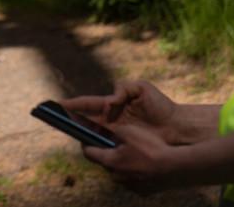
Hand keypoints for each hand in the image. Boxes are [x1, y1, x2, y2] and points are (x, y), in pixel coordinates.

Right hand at [62, 79, 178, 142]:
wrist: (176, 126)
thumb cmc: (159, 106)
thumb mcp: (141, 88)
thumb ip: (122, 88)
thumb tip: (109, 103)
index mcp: (112, 104)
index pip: (87, 103)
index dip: (72, 104)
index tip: (57, 104)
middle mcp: (110, 119)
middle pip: (84, 119)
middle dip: (70, 120)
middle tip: (57, 120)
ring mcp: (115, 133)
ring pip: (92, 134)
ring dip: (81, 134)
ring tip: (70, 133)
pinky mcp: (123, 144)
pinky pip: (105, 145)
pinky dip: (96, 146)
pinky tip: (90, 146)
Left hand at [82, 121, 177, 194]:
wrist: (175, 166)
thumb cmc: (150, 148)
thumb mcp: (128, 131)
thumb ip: (115, 133)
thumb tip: (111, 135)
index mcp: (110, 162)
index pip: (89, 153)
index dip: (86, 144)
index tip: (85, 137)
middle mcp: (117, 177)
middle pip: (106, 163)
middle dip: (107, 153)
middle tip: (114, 143)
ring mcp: (130, 186)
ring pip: (120, 172)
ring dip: (122, 163)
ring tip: (134, 152)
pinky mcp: (143, 191)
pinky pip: (134, 179)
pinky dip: (135, 171)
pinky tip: (145, 163)